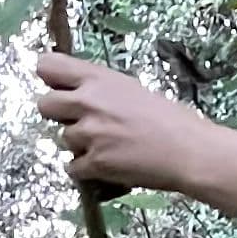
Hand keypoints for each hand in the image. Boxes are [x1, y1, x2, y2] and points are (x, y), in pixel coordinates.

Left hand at [38, 51, 213, 195]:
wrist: (192, 152)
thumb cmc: (174, 120)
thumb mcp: (133, 90)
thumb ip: (102, 90)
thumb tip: (81, 97)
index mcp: (98, 78)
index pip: (47, 66)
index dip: (51, 80)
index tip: (62, 89)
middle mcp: (88, 102)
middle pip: (44, 105)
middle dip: (59, 115)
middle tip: (83, 123)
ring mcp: (89, 134)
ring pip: (63, 139)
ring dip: (80, 145)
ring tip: (109, 148)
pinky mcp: (95, 163)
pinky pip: (73, 168)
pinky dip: (87, 171)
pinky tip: (108, 167)